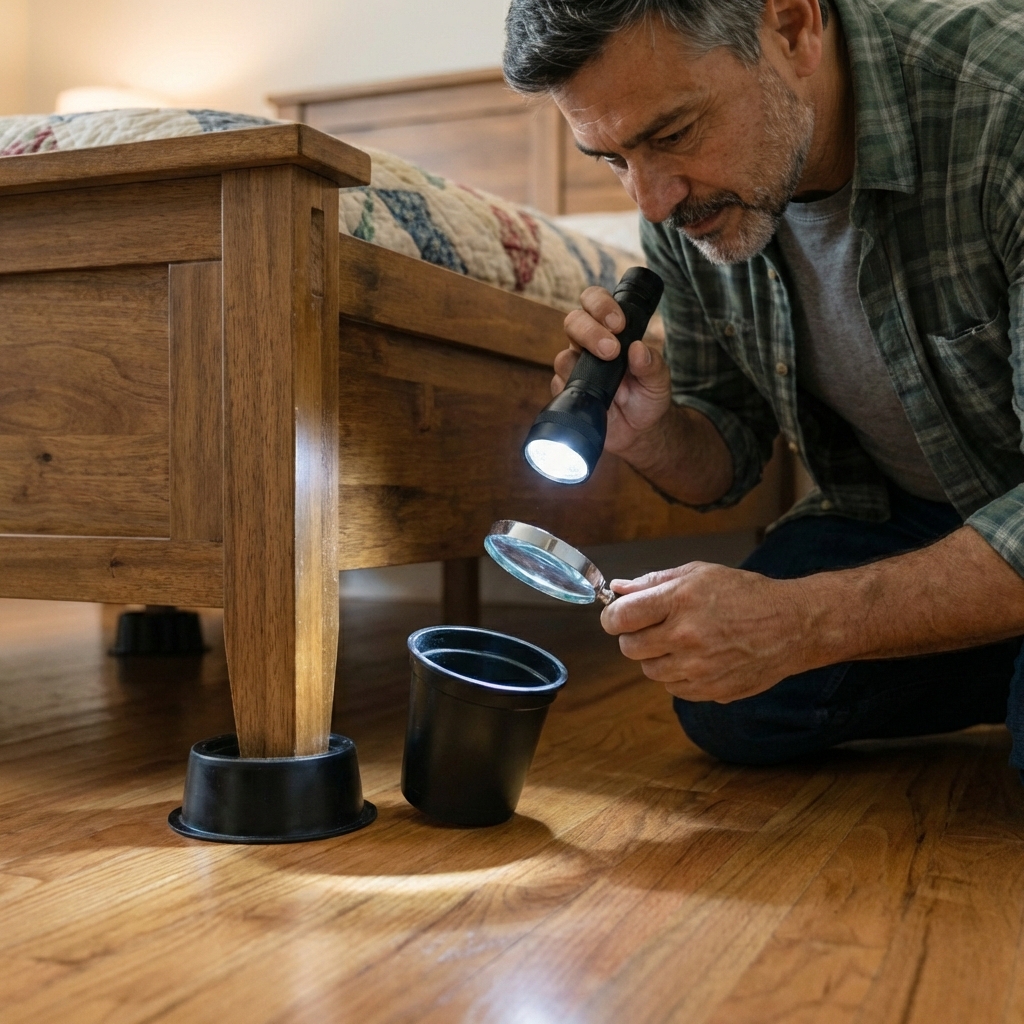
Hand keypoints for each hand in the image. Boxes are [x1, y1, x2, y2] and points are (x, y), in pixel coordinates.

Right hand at [556, 286, 671, 454]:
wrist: (637, 432)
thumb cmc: (647, 398)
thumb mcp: (659, 381)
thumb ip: (653, 365)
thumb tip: (639, 349)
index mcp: (610, 331)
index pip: (595, 302)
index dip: (601, 305)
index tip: (618, 324)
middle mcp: (588, 345)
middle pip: (573, 322)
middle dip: (589, 331)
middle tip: (610, 350)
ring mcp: (575, 369)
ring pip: (563, 355)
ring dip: (580, 363)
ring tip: (604, 381)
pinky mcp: (567, 392)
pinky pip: (559, 386)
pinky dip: (573, 389)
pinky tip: (591, 398)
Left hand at [600, 563, 812, 701]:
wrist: (791, 626)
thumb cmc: (745, 595)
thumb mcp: (699, 573)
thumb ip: (654, 581)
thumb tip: (618, 588)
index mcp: (680, 601)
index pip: (620, 617)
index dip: (612, 617)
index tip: (617, 616)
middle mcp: (686, 636)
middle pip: (629, 647)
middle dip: (634, 636)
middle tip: (653, 627)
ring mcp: (698, 667)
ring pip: (650, 670)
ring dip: (657, 657)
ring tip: (682, 641)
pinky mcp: (710, 690)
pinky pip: (673, 688)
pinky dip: (678, 675)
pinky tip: (698, 657)